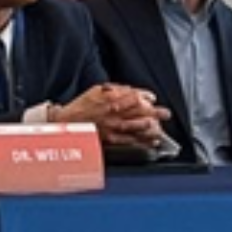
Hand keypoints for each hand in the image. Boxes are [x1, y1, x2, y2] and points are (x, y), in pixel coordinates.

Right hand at [54, 84, 169, 147]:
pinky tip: (152, 142)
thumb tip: (131, 90)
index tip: (153, 98)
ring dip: (152, 127)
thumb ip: (115, 90)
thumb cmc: (81, 106)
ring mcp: (113, 126)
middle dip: (155, 112)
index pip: (133, 96)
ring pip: (137, 126)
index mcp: (110, 99)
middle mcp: (113, 113)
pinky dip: (143, 141)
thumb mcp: (96, 91)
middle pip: (138, 111)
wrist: (66, 123)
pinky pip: (130, 141)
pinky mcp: (111, 139)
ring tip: (161, 128)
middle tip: (166, 113)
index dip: (145, 97)